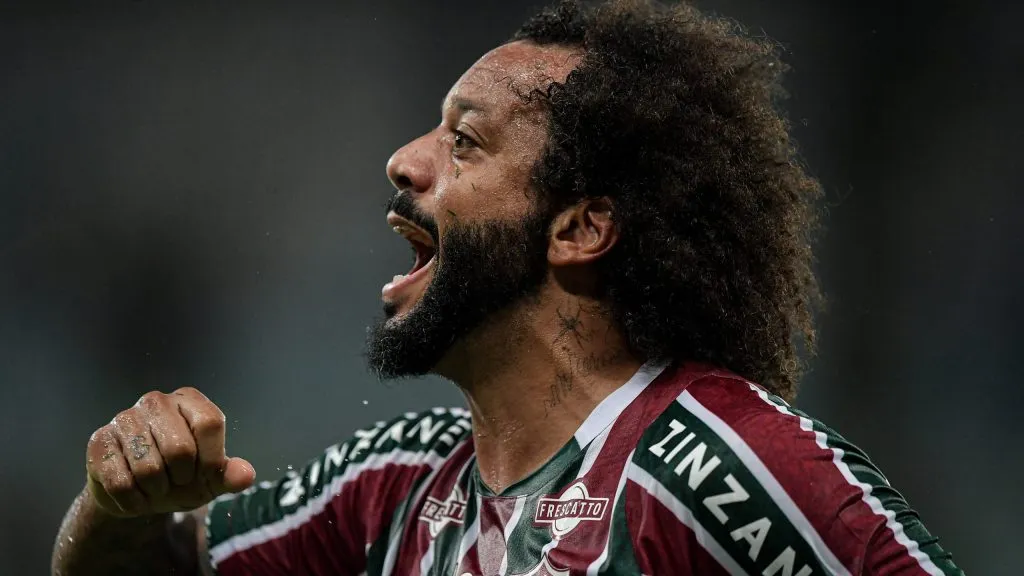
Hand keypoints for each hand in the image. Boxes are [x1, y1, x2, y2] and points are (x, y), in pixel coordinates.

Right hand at [85, 387, 254, 517]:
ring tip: (155, 487)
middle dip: (182, 478)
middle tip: (176, 481)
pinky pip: (120, 482)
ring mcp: (125, 418)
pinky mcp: (99, 441)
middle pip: (180, 448)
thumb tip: (245, 474)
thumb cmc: (181, 477)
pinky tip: (134, 495)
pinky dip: (133, 501)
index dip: (211, 459)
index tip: (206, 473)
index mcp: (190, 401)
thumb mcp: (210, 479)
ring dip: (156, 491)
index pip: (210, 423)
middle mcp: (157, 401)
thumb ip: (229, 475)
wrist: (137, 494)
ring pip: (148, 468)